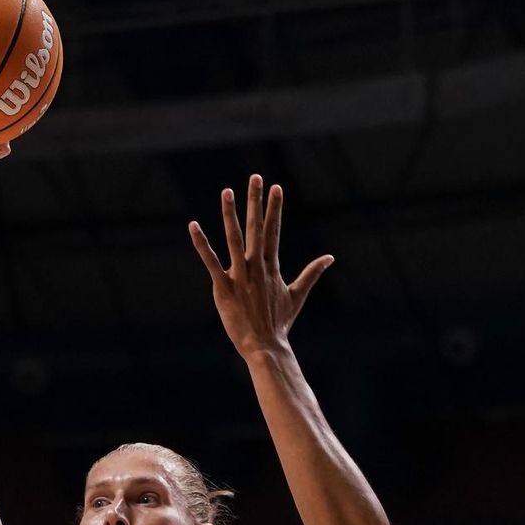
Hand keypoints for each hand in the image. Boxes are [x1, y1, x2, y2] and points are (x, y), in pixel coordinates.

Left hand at [190, 175, 332, 360]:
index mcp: (271, 266)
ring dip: (230, 214)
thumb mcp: (297, 295)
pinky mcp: (223, 287)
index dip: (275, 209)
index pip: (273, 231)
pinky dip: (202, 244)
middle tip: (256, 177)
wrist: (265, 347)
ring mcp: (239, 276)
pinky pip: (210, 261)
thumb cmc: (279, 324)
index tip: (276, 187)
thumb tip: (331, 258)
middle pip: (256, 228)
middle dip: (256, 201)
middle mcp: (256, 266)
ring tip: (227, 191)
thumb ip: (312, 273)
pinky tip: (194, 226)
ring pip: (234, 239)